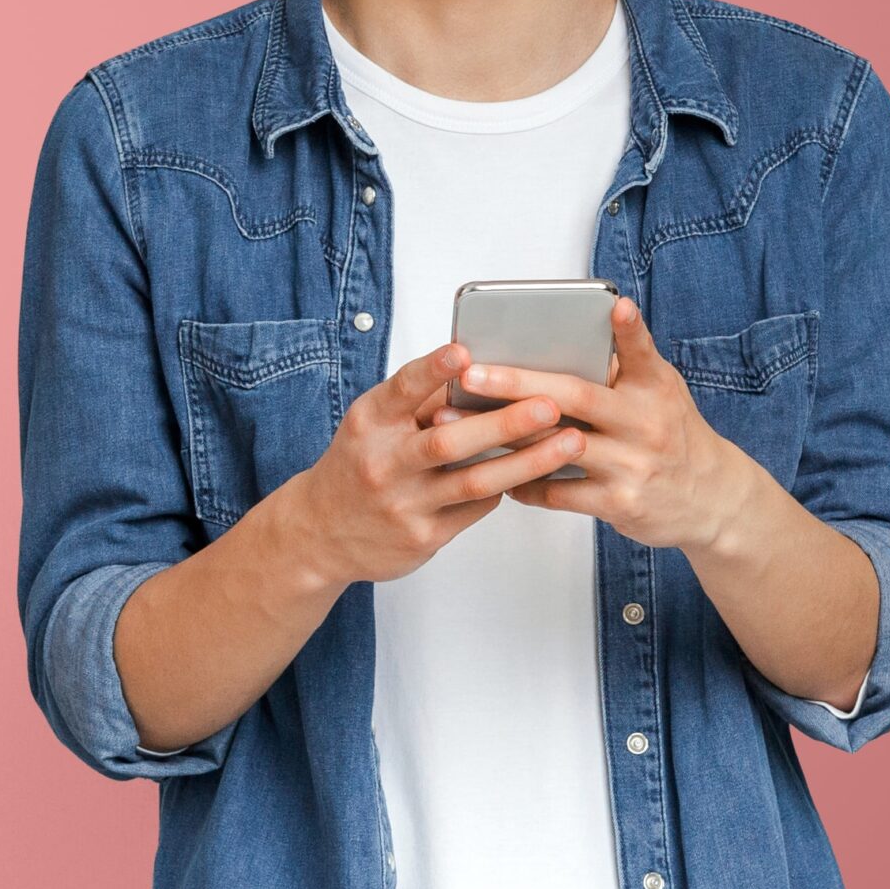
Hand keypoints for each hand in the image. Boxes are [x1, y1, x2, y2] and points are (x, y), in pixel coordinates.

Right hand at [284, 339, 588, 587]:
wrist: (320, 533)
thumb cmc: (357, 465)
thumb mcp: (371, 426)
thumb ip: (414, 403)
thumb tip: (474, 370)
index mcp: (368, 423)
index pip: (401, 391)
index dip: (432, 371)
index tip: (463, 352)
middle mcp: (382, 463)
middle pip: (449, 441)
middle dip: (505, 422)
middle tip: (550, 403)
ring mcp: (402, 504)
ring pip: (474, 481)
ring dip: (528, 460)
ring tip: (569, 442)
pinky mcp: (422, 537)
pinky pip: (475, 508)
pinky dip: (506, 487)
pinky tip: (534, 472)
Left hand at [432, 296, 755, 551]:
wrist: (714, 500)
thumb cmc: (670, 433)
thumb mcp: (660, 392)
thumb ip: (621, 367)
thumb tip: (566, 334)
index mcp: (654, 388)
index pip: (642, 353)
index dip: (630, 330)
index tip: (616, 306)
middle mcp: (646, 423)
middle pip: (577, 397)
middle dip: (518, 383)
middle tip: (471, 374)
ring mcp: (633, 464)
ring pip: (557, 445)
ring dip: (503, 436)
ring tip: (455, 424)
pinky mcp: (621, 503)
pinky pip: (560, 493)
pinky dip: (525, 482)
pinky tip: (495, 473)